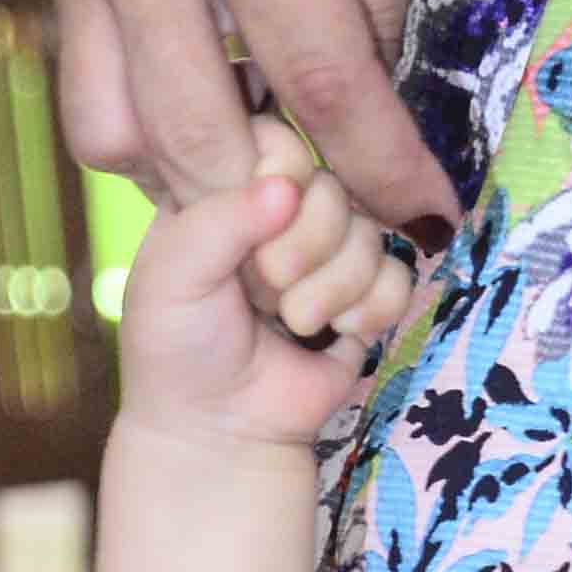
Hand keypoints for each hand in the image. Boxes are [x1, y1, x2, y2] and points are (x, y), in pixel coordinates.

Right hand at [53, 0, 453, 235]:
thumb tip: (361, 113)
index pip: (316, 78)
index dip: (376, 165)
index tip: (423, 221)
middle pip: (204, 140)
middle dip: (276, 200)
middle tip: (338, 212)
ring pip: (127, 145)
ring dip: (200, 180)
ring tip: (266, 166)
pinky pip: (94, 108)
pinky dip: (152, 143)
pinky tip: (210, 119)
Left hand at [120, 118, 419, 448]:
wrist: (217, 433)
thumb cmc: (179, 350)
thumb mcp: (171, 277)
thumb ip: (217, 219)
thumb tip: (288, 186)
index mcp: (229, 184)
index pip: (279, 138)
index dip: (275, 185)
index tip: (246, 238)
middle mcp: (284, 206)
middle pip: (333, 183)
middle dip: (303, 248)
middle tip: (263, 292)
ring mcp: (330, 245)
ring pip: (370, 231)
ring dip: (331, 288)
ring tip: (290, 323)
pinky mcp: (367, 290)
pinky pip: (400, 276)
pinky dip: (368, 312)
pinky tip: (332, 334)